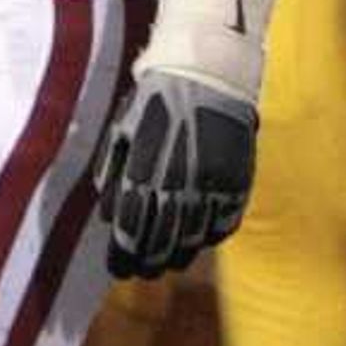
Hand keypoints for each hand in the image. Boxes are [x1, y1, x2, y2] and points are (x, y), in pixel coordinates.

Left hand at [96, 67, 258, 276]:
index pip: (131, 229)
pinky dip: (211, 236)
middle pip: (161, 241)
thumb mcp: (122, 132)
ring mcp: (211, 183)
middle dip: (149, 262)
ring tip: (170, 262)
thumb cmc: (155, 100)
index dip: (124, 255)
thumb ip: (112, 175)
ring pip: (194, 237)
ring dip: (180, 255)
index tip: (120, 269)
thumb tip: (108, 218)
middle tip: (144, 272)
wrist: (207, 73)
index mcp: (143, 170)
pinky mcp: (237, 179)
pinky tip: (201, 240)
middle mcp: (177, 182)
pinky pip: (225, 222)